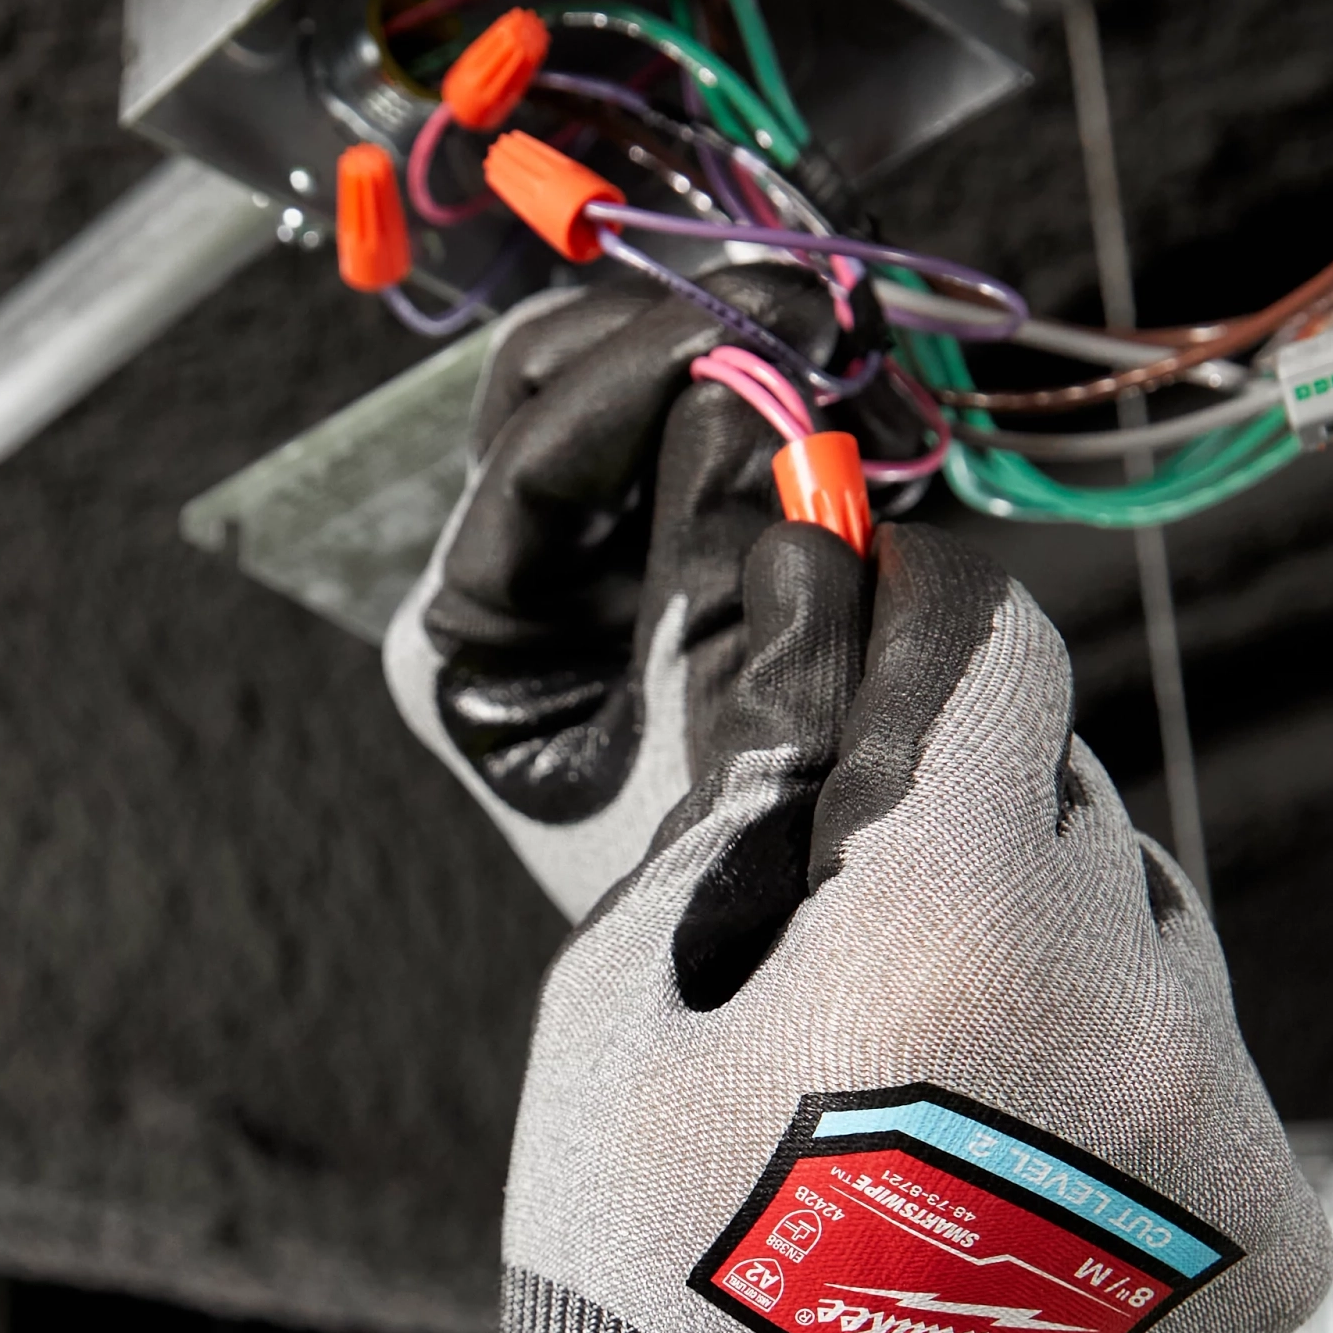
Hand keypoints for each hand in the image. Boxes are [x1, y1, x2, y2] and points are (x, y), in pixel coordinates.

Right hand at [307, 486, 1327, 1332]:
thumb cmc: (639, 1267)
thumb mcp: (625, 992)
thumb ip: (753, 815)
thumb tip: (837, 698)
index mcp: (968, 924)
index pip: (1006, 659)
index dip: (933, 628)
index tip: (895, 624)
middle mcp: (1141, 1011)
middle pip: (1081, 807)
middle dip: (977, 830)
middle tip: (866, 930)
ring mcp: (1233, 1135)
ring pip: (1160, 943)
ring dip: (1065, 961)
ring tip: (932, 1087)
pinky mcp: (1284, 1241)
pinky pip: (1211, 1085)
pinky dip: (1124, 1100)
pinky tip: (1006, 1184)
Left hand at [381, 265, 844, 920]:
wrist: (808, 1010)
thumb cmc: (731, 894)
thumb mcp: (720, 702)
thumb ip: (722, 534)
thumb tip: (756, 379)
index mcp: (465, 640)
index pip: (529, 447)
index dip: (645, 365)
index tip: (762, 322)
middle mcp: (513, 599)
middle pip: (568, 398)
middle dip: (691, 350)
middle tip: (817, 325)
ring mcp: (601, 588)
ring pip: (654, 420)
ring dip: (752, 381)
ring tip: (857, 370)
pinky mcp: (694, 586)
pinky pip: (730, 469)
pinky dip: (793, 438)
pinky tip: (867, 423)